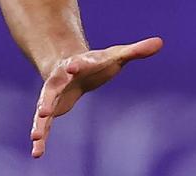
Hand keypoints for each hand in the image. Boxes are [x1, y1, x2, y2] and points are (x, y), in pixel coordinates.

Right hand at [30, 36, 162, 157]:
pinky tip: (36, 153)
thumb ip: (137, 50)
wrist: (71, 65)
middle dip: (48, 98)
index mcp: (79, 64)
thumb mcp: (117, 55)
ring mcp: (53, 95)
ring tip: (35, 136)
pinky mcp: (51, 109)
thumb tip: (160, 42)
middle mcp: (61, 79)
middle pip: (53, 88)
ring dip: (40, 123)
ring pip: (43, 109)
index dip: (76, 65)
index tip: (73, 66)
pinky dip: (40, 137)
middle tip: (43, 109)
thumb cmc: (97, 61)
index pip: (79, 63)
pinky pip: (43, 124)